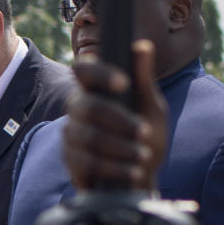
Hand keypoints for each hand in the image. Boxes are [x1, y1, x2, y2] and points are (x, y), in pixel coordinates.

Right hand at [63, 40, 167, 190]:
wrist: (141, 178)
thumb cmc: (145, 138)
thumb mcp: (152, 108)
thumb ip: (144, 80)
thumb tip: (141, 46)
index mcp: (95, 89)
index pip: (84, 69)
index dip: (99, 73)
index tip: (123, 84)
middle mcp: (78, 108)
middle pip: (87, 106)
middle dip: (120, 121)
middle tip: (145, 133)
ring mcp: (72, 135)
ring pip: (89, 136)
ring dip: (121, 147)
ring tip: (143, 156)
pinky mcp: (71, 161)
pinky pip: (88, 162)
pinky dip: (116, 167)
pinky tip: (134, 172)